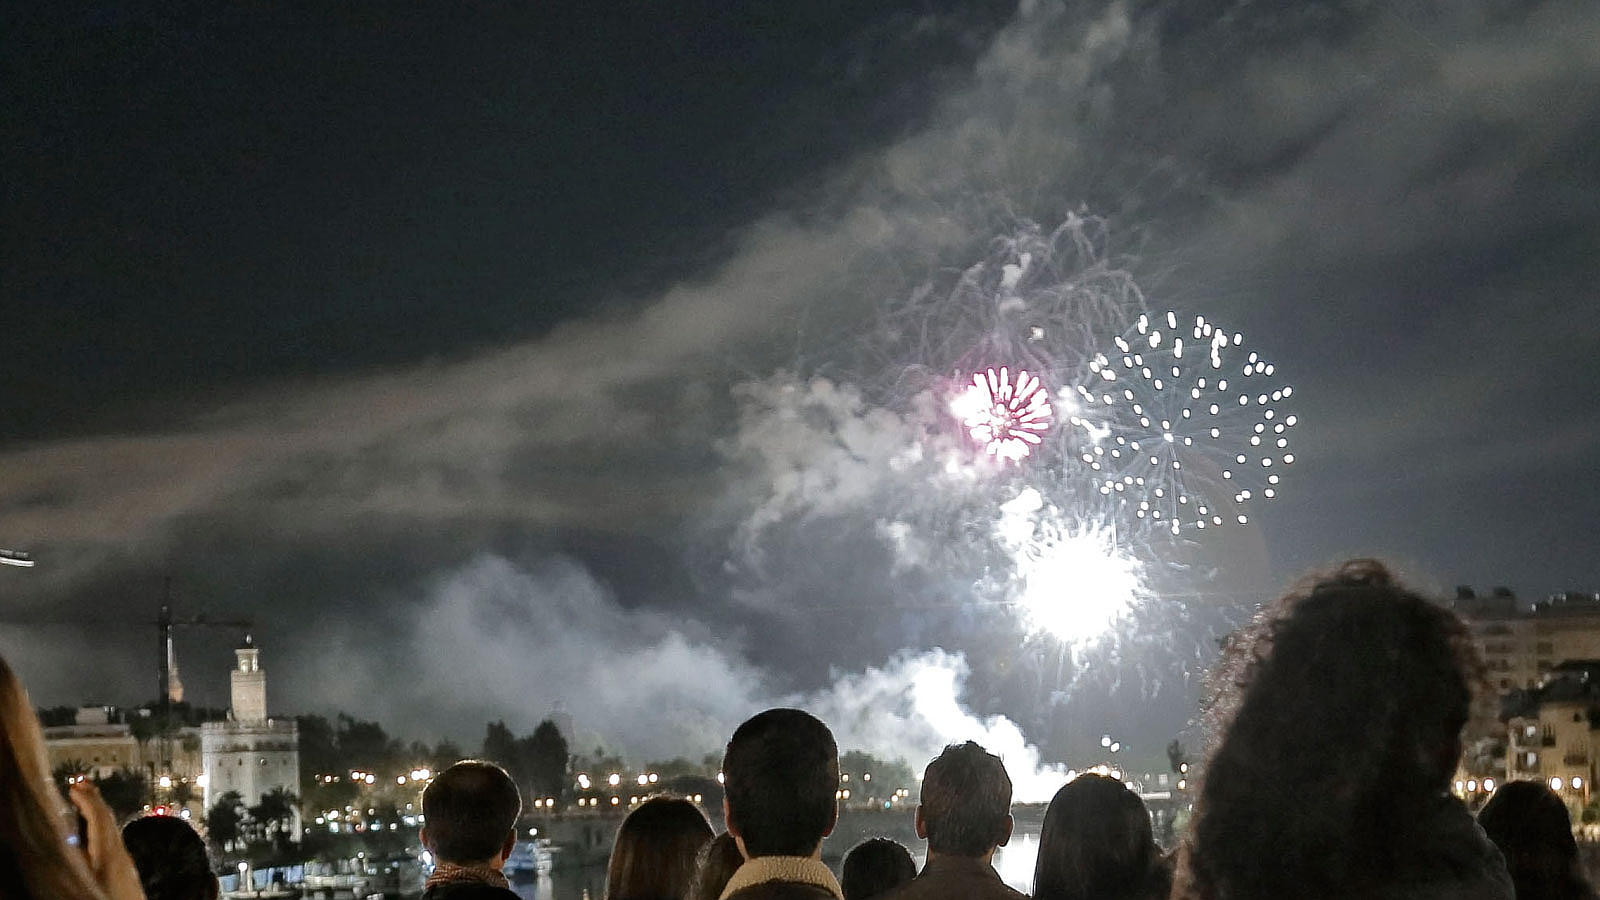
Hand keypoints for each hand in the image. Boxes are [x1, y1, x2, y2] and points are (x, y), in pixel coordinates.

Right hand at [68, 780, 146, 899]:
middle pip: (109, 821)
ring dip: (98, 814)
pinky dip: (102, 829)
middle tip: (82, 784)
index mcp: (110, 853)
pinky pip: (113, 842)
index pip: (100, 818)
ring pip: (112, 831)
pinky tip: (96, 834)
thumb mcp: (85, 883)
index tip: (75, 785)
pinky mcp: (127, 874)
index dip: (87, 800)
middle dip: (94, 801)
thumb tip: (65, 841)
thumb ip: (77, 862)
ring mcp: (126, 864)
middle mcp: (121, 855)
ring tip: (87, 802)